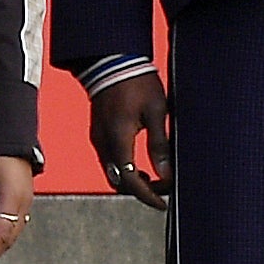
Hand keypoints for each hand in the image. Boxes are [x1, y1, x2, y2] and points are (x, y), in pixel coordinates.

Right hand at [93, 70, 174, 207]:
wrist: (111, 61)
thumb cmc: (136, 83)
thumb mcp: (157, 113)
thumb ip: (160, 146)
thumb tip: (166, 174)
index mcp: (118, 138)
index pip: (129, 180)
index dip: (147, 195)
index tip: (162, 202)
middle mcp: (103, 142)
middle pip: (117, 181)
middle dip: (139, 190)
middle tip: (162, 188)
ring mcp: (97, 137)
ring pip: (112, 172)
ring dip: (131, 180)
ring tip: (154, 177)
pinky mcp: (97, 132)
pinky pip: (108, 160)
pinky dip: (124, 168)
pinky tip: (139, 164)